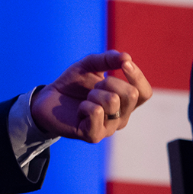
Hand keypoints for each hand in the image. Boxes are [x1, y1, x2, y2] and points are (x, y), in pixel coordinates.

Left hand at [30, 51, 151, 142]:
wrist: (48, 100)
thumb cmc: (73, 84)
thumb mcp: (89, 65)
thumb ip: (108, 59)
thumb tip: (127, 57)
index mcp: (125, 103)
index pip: (144, 92)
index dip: (137, 76)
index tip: (124, 64)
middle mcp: (121, 117)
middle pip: (131, 94)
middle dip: (110, 82)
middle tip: (95, 86)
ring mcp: (108, 129)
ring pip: (112, 101)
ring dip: (94, 93)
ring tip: (85, 98)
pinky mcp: (94, 136)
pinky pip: (96, 112)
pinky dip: (85, 105)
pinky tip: (80, 109)